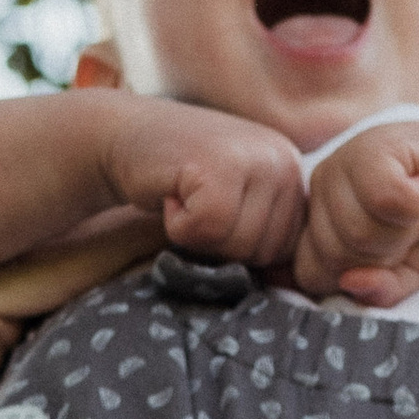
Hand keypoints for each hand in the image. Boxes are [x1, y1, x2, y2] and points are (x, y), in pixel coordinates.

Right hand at [93, 96, 306, 269]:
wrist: (125, 136)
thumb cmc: (180, 180)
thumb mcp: (238, 203)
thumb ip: (265, 233)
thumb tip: (289, 282)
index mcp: (293, 173)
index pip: (284, 251)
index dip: (240, 247)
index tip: (215, 211)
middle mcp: (282, 160)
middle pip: (262, 252)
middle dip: (219, 243)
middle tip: (196, 202)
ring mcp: (254, 158)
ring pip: (236, 245)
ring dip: (197, 234)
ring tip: (185, 196)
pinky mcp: (219, 165)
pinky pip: (206, 231)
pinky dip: (178, 226)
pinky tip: (172, 193)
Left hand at [293, 115, 418, 305]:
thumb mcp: (403, 274)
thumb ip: (377, 292)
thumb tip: (351, 283)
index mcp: (316, 221)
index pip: (312, 274)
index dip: (358, 276)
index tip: (388, 253)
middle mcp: (321, 189)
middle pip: (336, 256)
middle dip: (386, 255)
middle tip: (408, 227)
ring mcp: (343, 163)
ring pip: (358, 231)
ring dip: (403, 231)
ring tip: (415, 208)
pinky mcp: (373, 146)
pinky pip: (384, 199)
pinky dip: (414, 204)